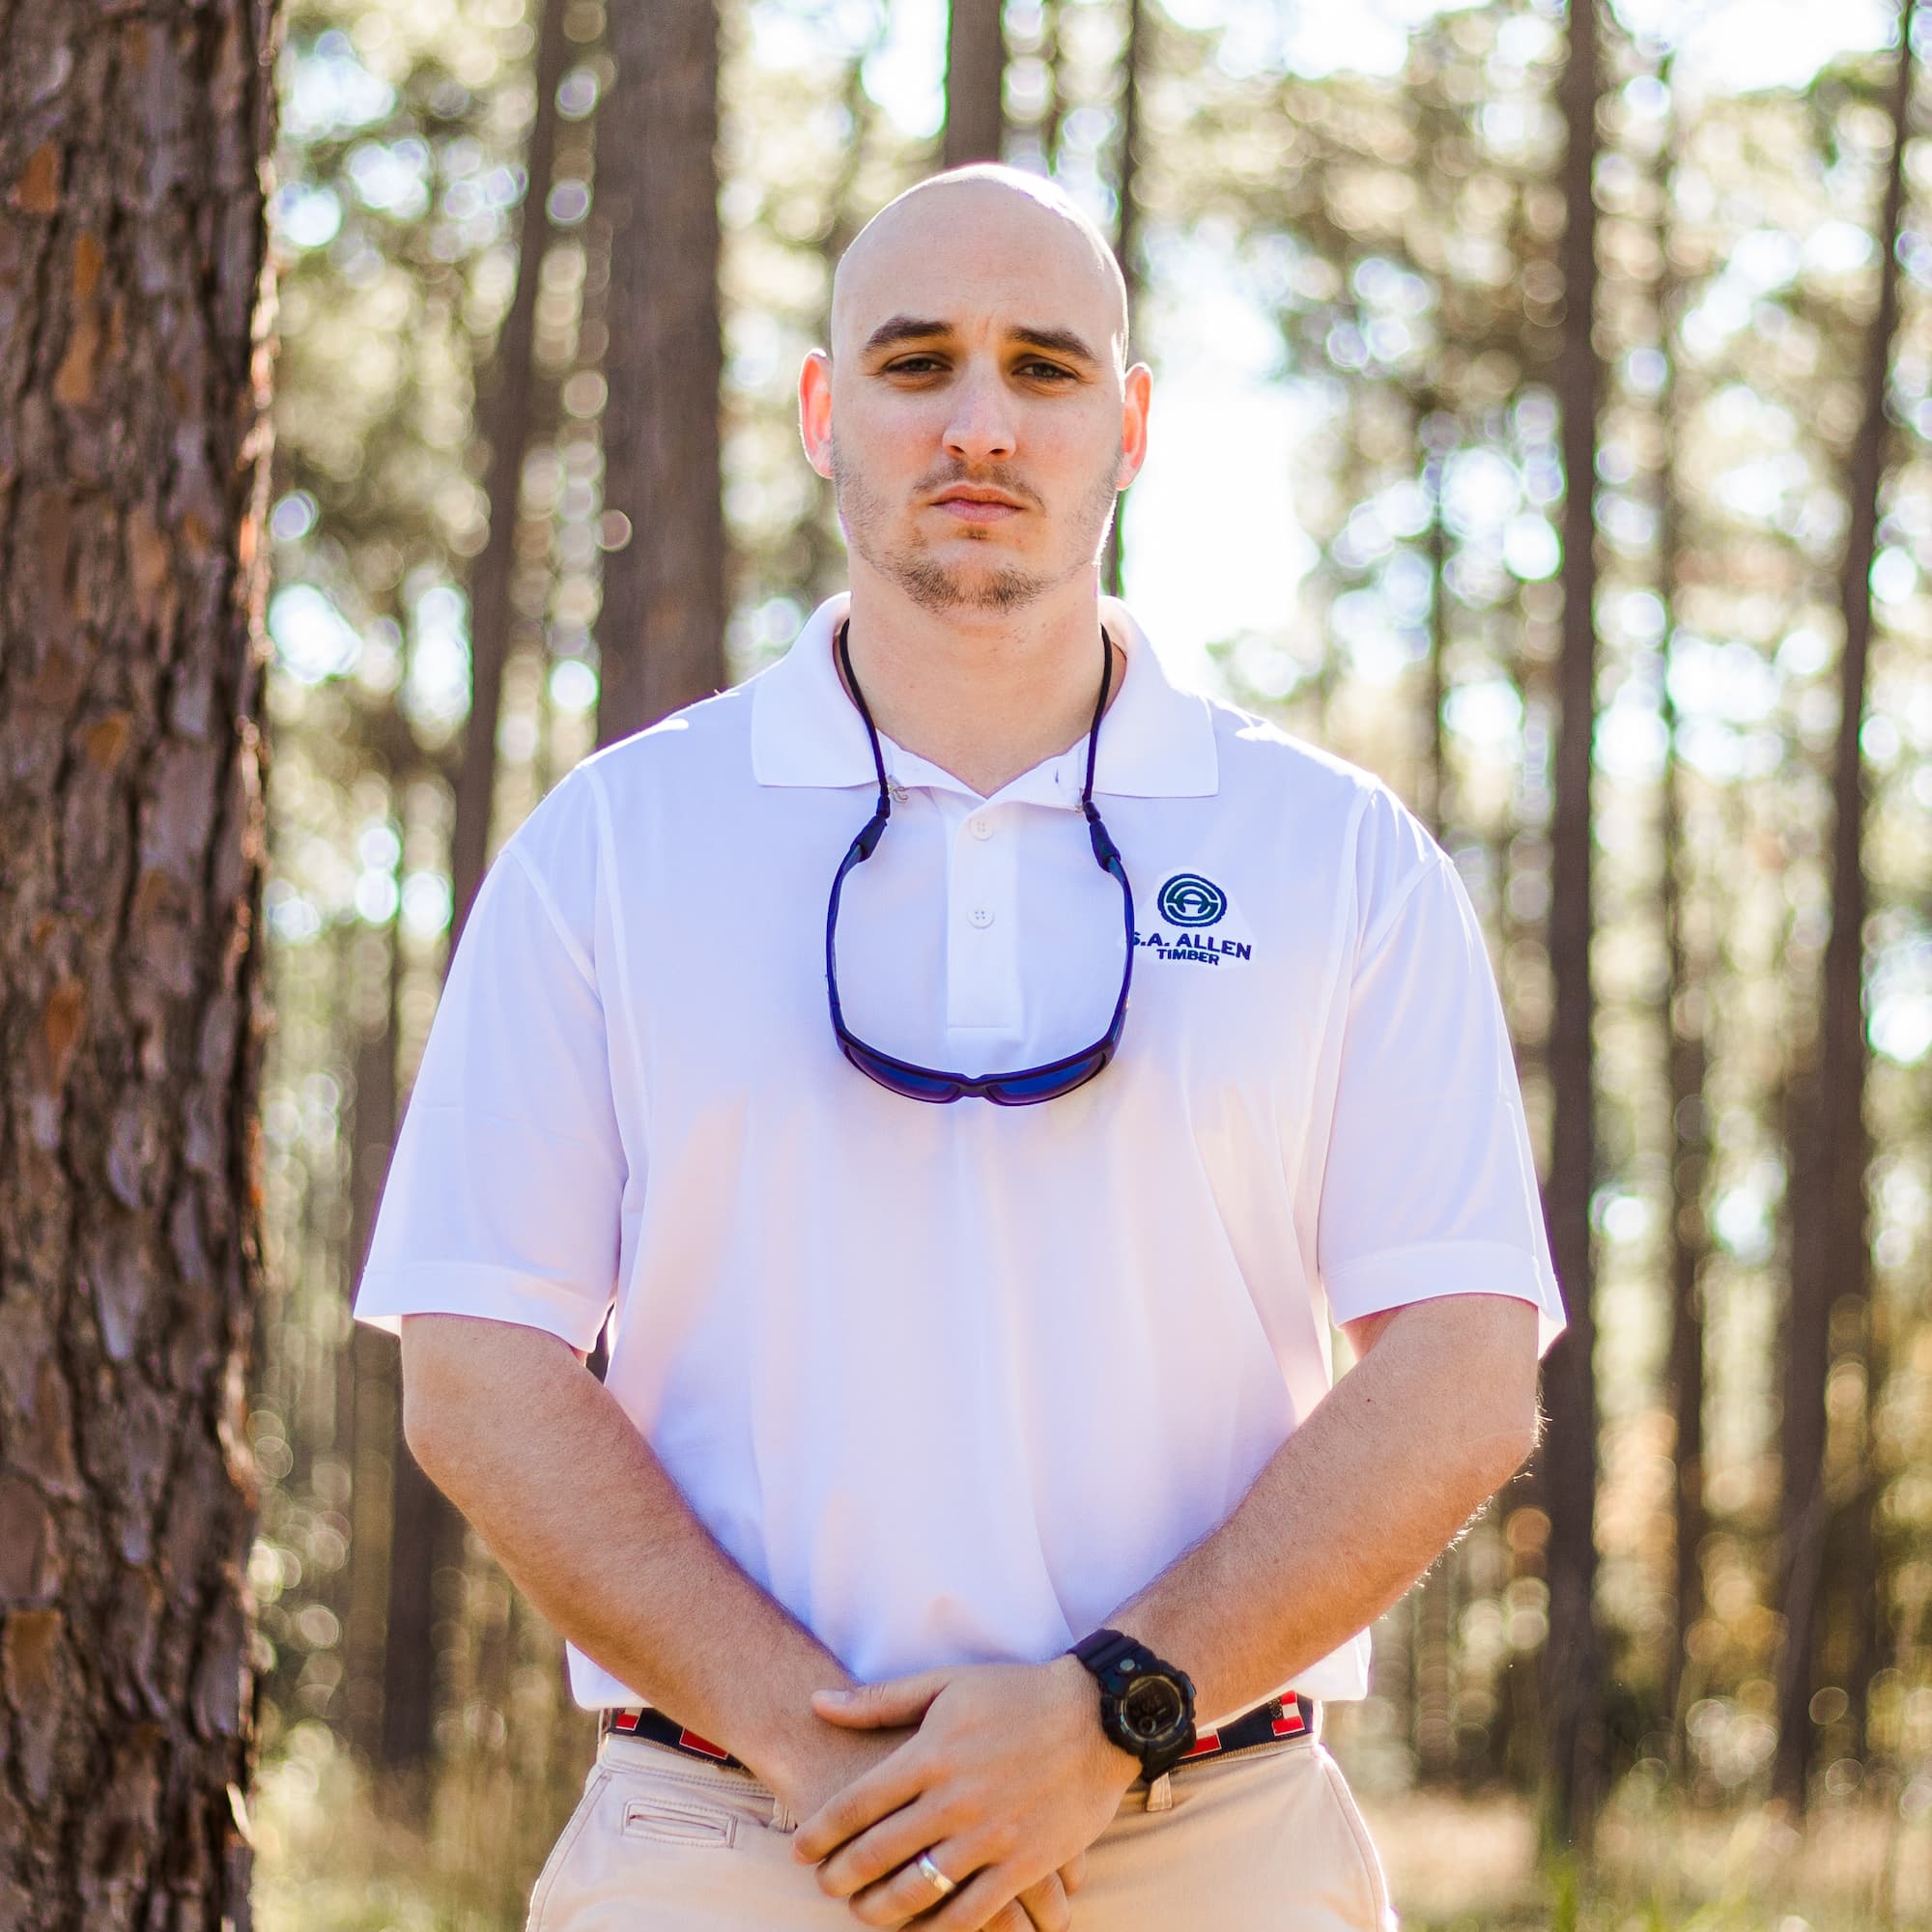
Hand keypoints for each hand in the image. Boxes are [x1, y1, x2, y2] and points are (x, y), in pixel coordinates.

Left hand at [791, 1656, 1138, 1929]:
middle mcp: (954, 1799)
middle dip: (840, 1877)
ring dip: (879, 1909)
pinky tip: (920, 1930)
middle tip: (824, 1885)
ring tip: (862, 1911)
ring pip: (917, 1891)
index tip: (799, 1849)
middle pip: (877, 1853)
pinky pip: (971, 1913)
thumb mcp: (946, 1685)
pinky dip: (938, 1930)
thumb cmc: (1016, 1695)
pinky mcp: (1025, 1865)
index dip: (820, 1833)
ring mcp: (990, 1836)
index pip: (856, 1804)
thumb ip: (880, 1700)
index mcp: (930, 1753)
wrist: (1099, 1716)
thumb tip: (819, 1702)